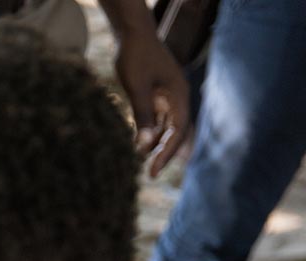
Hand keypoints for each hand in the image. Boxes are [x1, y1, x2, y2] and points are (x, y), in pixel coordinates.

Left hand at [114, 30, 190, 176]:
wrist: (132, 34)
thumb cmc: (136, 57)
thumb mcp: (137, 88)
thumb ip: (143, 116)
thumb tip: (146, 146)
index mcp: (179, 96)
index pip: (178, 132)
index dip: (167, 153)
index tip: (154, 172)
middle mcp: (177, 97)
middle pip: (176, 132)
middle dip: (165, 153)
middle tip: (151, 174)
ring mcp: (168, 96)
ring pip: (166, 126)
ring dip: (157, 144)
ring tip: (142, 161)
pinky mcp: (157, 94)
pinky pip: (157, 118)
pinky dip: (150, 132)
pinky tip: (140, 144)